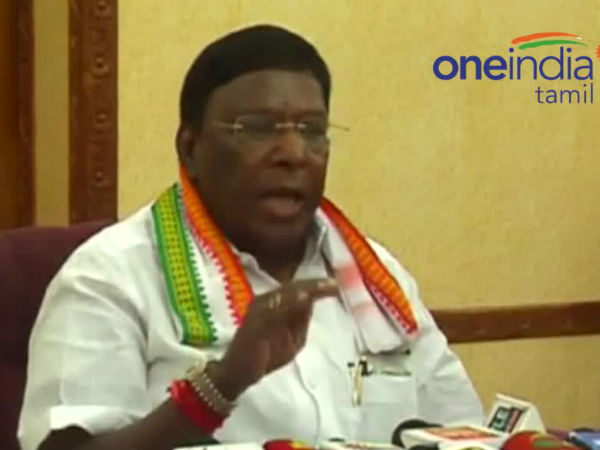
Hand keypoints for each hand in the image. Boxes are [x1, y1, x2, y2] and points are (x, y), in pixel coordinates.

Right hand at [208, 278, 337, 399]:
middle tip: (334, 283)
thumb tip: (312, 301)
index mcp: (274, 302)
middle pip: (293, 287)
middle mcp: (265, 300)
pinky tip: (304, 299)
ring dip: (306, 290)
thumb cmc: (266, 356)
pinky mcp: (255, 323)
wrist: (238, 374)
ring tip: (323, 286)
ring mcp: (259, 310)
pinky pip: (274, 310)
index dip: (316, 285)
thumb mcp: (292, 338)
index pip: (297, 289)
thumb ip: (301, 320)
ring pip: (285, 294)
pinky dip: (289, 303)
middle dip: (315, 285)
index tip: (335, 284)